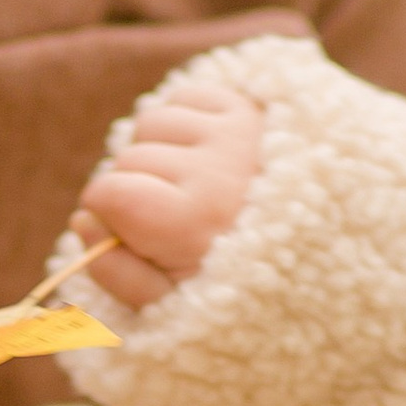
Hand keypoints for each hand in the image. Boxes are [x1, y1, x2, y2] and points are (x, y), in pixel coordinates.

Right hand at [74, 85, 262, 316]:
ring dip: (157, 150)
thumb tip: (83, 221)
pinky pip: (184, 97)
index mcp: (192, 223)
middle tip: (169, 217)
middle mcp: (217, 168)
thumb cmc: (238, 289)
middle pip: (126, 159)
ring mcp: (237, 131)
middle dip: (134, 187)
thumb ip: (117, 273)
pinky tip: (202, 156)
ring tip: (187, 184)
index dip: (107, 214)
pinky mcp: (250, 108)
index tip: (128, 233)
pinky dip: (183, 123)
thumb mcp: (173, 307)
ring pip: (152, 122)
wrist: (322, 255)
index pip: (107, 193)